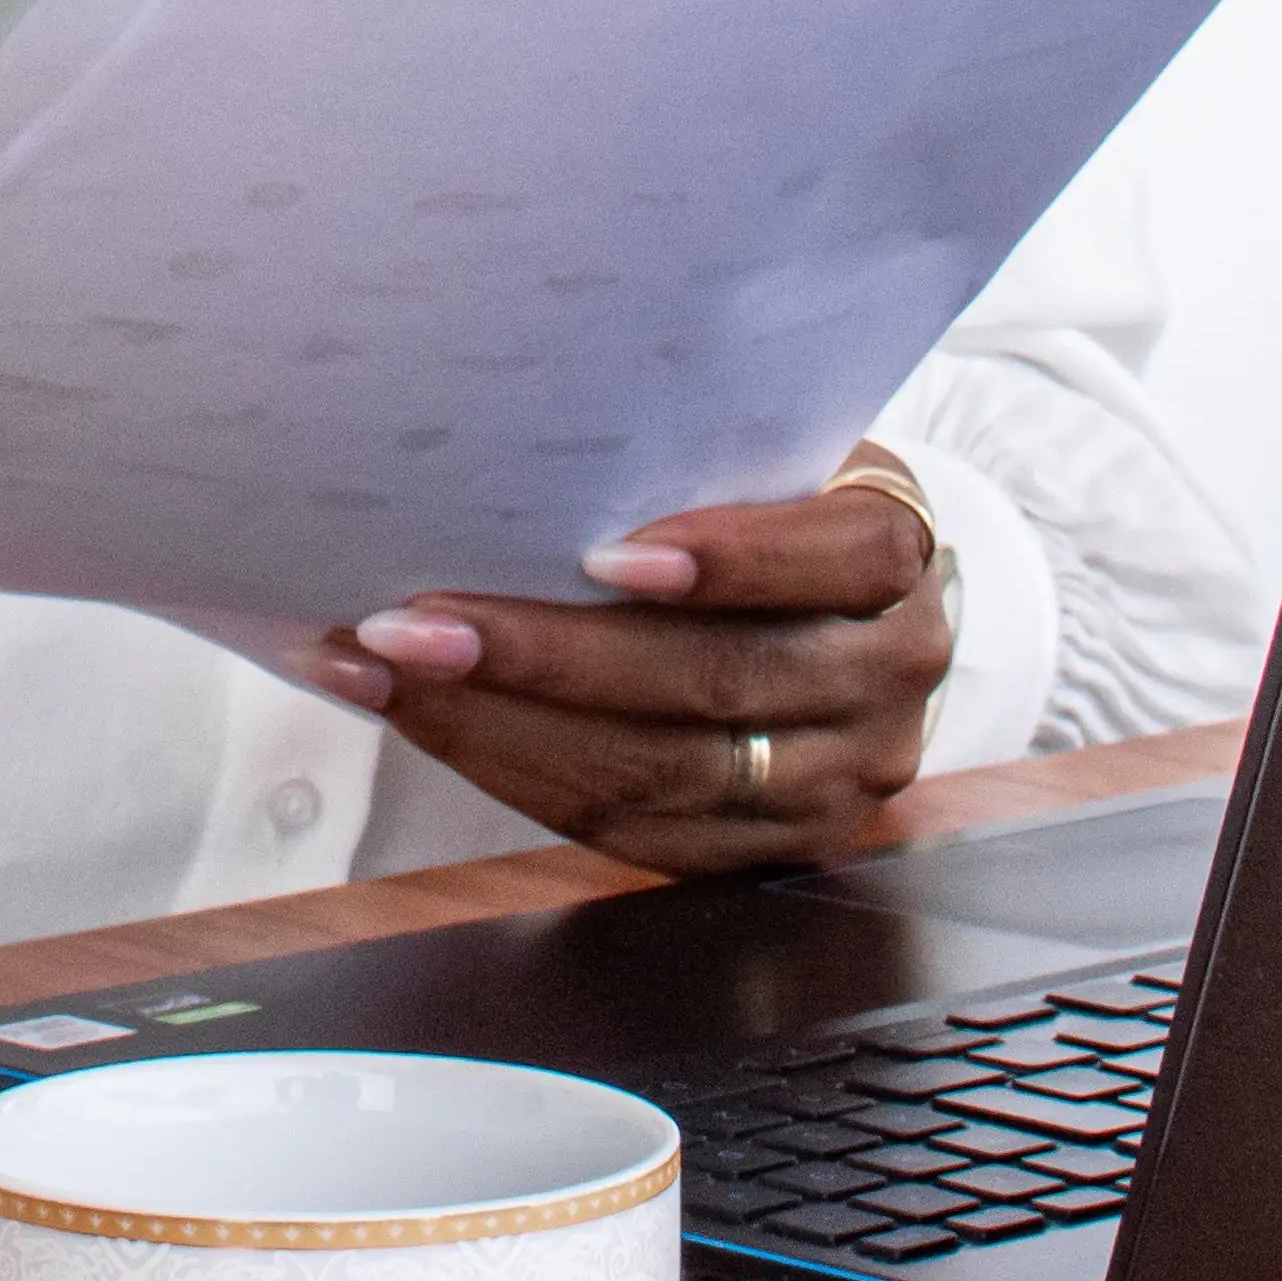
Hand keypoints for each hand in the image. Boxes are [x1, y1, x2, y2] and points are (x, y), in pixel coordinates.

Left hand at [321, 479, 953, 875]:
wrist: (835, 606)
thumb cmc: (763, 495)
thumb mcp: (762, 447)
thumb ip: (692, 450)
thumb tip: (513, 431)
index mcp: (899, 554)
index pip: (837, 557)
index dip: (727, 560)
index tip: (600, 553)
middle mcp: (889, 676)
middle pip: (716, 682)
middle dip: (546, 657)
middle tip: (409, 621)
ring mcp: (839, 780)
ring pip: (659, 773)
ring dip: (497, 726)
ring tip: (382, 670)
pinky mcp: (771, 849)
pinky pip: (633, 833)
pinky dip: (515, 774)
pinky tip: (424, 721)